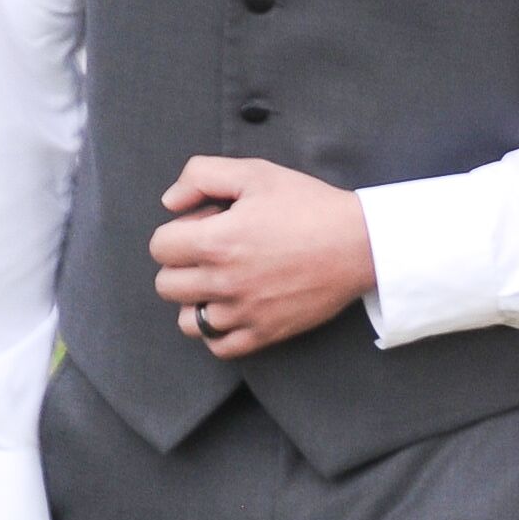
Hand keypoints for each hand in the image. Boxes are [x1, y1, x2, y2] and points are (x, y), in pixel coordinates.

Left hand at [150, 155, 377, 357]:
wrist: (358, 244)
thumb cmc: (308, 206)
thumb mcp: (255, 172)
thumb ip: (200, 175)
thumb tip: (170, 202)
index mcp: (217, 241)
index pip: (160, 247)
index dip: (177, 231)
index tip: (204, 225)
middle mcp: (225, 282)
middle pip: (166, 285)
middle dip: (181, 264)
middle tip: (212, 252)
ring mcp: (244, 313)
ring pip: (188, 321)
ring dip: (195, 301)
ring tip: (219, 283)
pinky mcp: (265, 333)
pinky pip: (218, 347)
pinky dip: (217, 331)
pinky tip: (232, 308)